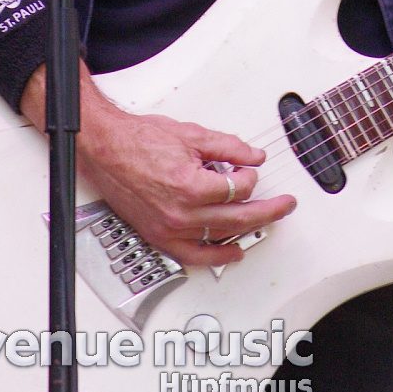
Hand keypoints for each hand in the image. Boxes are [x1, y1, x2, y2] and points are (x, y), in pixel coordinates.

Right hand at [77, 95, 295, 266]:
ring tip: (266, 224)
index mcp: (190, 185)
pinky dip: (216, 257)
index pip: (238, 188)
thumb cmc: (140, 140)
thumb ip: (228, 147)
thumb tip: (254, 156)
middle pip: (236, 219)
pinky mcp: (158, 237)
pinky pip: (193, 256)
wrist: (107, 150)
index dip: (250, 176)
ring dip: (246, 233)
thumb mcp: (192, 134)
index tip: (249, 168)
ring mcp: (168, 229)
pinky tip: (232, 253)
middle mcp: (180, 213)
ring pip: (219, 239)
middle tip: (285, 205)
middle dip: (267, 211)